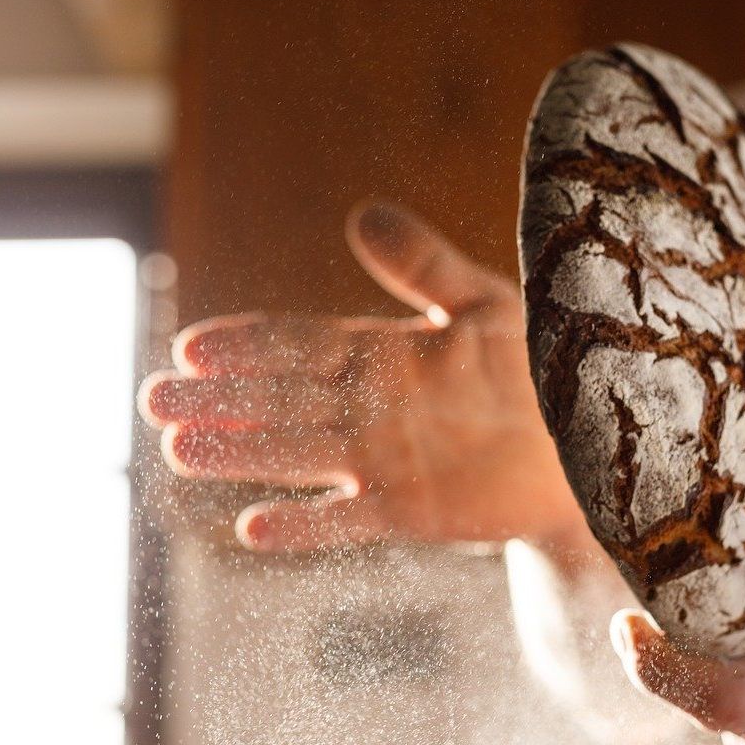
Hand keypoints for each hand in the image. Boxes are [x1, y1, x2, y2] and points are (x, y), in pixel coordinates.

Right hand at [140, 201, 585, 550]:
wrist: (591, 443)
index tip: (192, 344)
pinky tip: (253, 530)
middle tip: (153, 399)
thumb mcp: (485, 303)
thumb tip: (361, 214)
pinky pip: (348, 520)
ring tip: (178, 450)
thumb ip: (423, 265)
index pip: (300, 344)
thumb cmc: (543, 365)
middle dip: (219, 399)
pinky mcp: (410, 510)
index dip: (248, 344)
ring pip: (298, 455)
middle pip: (281, 401)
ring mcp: (384, 461)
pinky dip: (304, 527)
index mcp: (383, 353)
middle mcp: (370, 408)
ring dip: (240, 455)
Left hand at [609, 441, 744, 744]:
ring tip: (676, 591)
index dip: (667, 671)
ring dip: (673, 651)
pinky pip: (698, 702)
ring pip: (692, 702)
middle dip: (659, 648)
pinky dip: (687, 660)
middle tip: (639, 575)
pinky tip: (698, 619)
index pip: (729, 700)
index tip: (624, 623)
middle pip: (698, 701)